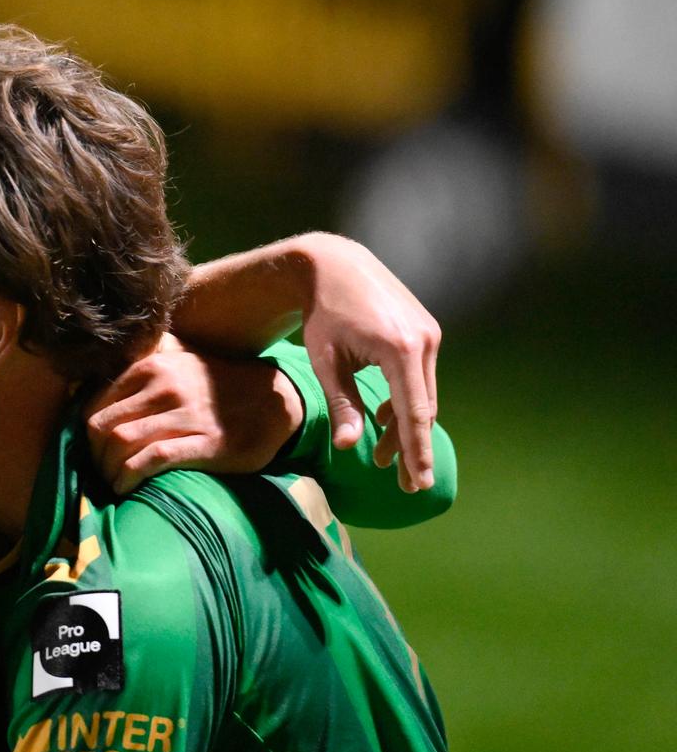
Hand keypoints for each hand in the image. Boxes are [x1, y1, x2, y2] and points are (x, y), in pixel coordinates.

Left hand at [85, 336, 303, 494]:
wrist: (273, 400)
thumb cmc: (217, 385)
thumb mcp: (178, 360)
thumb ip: (143, 363)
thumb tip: (96, 381)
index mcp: (151, 366)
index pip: (95, 403)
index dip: (87, 433)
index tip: (92, 449)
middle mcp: (163, 387)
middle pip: (102, 426)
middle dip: (93, 454)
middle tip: (99, 470)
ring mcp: (183, 415)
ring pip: (121, 442)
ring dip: (107, 469)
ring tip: (111, 482)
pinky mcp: (202, 443)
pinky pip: (150, 459)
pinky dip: (128, 476)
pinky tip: (125, 487)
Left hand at [294, 234, 439, 491]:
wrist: (334, 265)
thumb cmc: (323, 314)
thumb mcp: (326, 361)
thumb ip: (342, 404)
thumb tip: (347, 446)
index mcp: (400, 350)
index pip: (414, 414)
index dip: (417, 452)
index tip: (420, 483)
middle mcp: (423, 341)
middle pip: (423, 408)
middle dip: (412, 447)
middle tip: (405, 485)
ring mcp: (428, 334)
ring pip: (422, 394)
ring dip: (405, 425)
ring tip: (383, 458)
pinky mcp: (425, 330)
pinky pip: (419, 376)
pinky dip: (405, 400)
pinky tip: (386, 419)